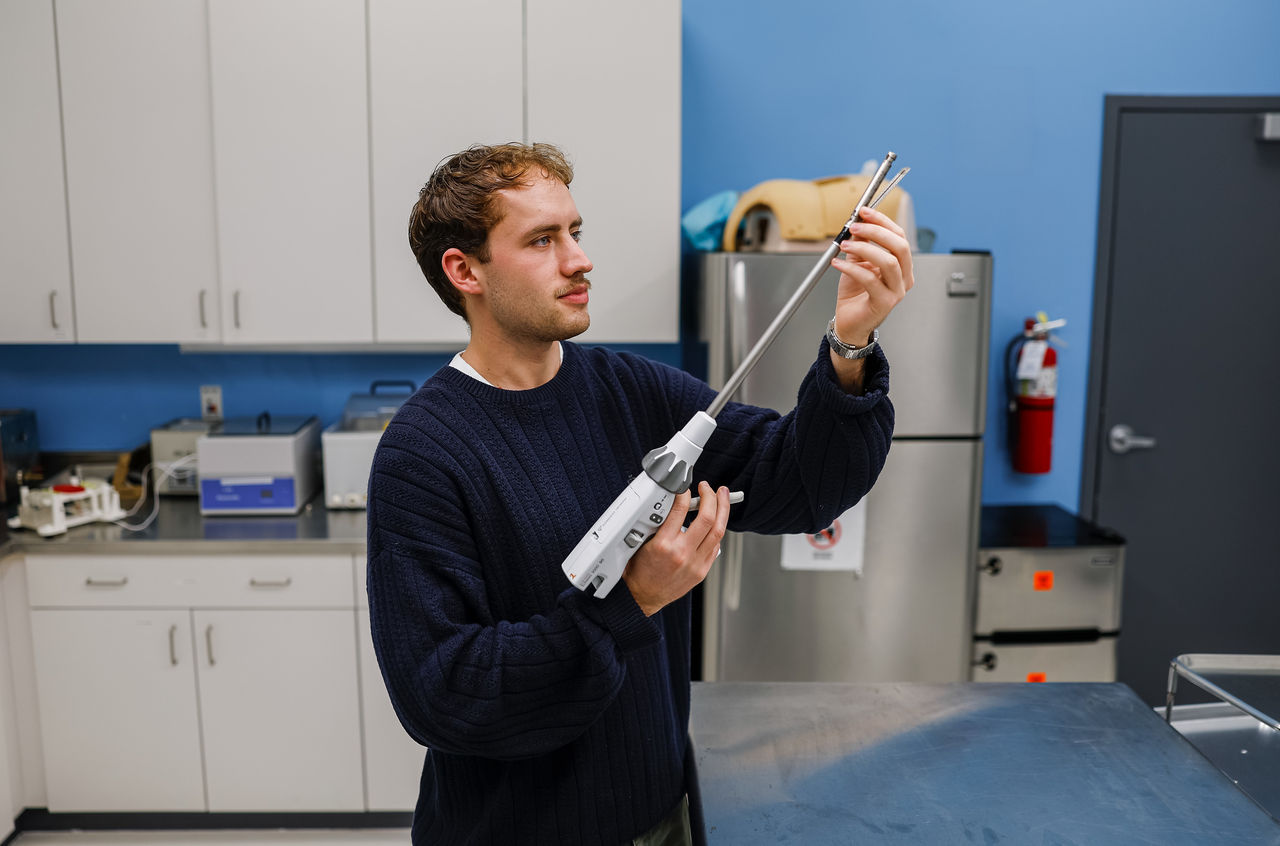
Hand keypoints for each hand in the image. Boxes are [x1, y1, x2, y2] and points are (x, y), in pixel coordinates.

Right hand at [623, 482, 729, 616]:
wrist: (642, 597)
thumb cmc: (639, 571)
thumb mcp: (641, 541)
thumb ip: (658, 523)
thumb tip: (672, 503)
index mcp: (663, 544)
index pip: (680, 509)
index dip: (684, 493)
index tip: (685, 487)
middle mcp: (682, 553)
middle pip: (707, 518)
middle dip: (711, 498)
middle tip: (709, 488)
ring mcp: (695, 563)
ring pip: (717, 532)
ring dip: (722, 510)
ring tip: (722, 497)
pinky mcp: (701, 571)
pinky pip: (715, 546)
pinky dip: (717, 531)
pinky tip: (715, 522)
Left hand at [830, 205, 914, 345]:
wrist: (850, 322)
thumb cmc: (855, 294)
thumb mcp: (857, 262)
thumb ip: (861, 244)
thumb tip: (857, 223)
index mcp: (902, 266)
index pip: (899, 236)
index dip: (882, 221)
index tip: (864, 212)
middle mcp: (904, 278)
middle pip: (899, 246)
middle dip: (876, 232)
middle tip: (854, 226)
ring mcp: (897, 291)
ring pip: (888, 262)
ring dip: (864, 248)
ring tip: (845, 244)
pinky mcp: (884, 302)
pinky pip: (869, 279)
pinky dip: (851, 267)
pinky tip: (838, 262)